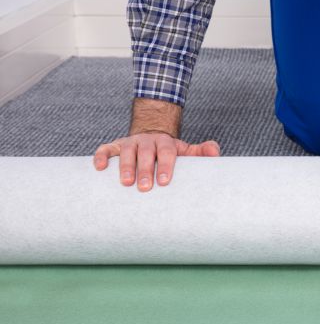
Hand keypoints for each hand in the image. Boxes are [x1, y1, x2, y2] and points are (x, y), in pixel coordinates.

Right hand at [93, 132, 219, 191]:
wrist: (152, 135)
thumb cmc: (170, 152)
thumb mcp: (186, 151)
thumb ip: (201, 152)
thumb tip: (215, 152)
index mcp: (165, 143)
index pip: (167, 152)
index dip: (166, 165)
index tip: (164, 182)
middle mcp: (147, 141)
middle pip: (146, 153)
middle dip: (144, 170)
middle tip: (144, 188)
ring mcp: (130, 143)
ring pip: (126, 151)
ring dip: (125, 166)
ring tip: (125, 183)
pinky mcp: (114, 146)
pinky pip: (105, 149)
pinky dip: (101, 157)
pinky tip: (99, 169)